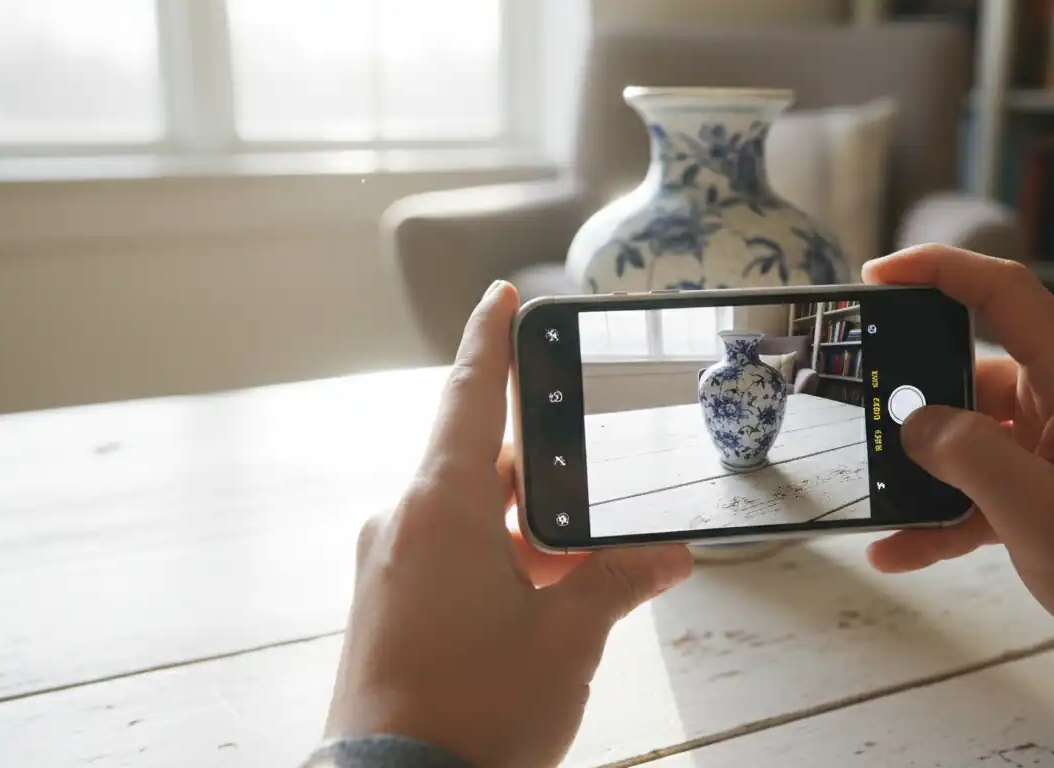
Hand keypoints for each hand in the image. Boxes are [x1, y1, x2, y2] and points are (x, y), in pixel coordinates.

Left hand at [324, 281, 692, 767]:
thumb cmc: (474, 712)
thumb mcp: (568, 636)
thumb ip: (616, 580)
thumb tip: (666, 555)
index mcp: (440, 508)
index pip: (467, 396)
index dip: (489, 341)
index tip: (501, 297)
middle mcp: (403, 523)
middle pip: (480, 463)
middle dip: (543, 472)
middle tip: (597, 481)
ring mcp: (389, 565)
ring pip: (467, 514)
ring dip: (525, 527)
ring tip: (585, 564)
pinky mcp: (387, 605)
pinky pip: (447, 553)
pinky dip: (496, 557)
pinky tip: (543, 596)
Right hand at [863, 245, 1053, 693]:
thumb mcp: (1044, 518)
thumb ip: (970, 458)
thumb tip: (915, 422)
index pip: (1004, 294)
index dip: (938, 270)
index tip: (877, 275)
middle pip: (980, 371)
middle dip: (918, 401)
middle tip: (864, 425)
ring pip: (983, 433)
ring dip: (934, 473)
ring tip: (884, 512)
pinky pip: (1002, 477)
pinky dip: (958, 507)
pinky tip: (906, 547)